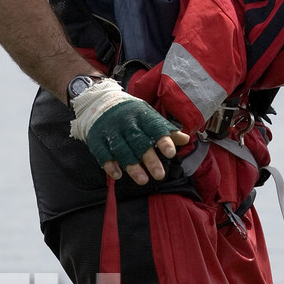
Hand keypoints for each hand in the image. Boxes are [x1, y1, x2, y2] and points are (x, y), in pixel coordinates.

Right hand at [68, 78, 190, 184]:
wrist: (99, 102)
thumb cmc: (131, 114)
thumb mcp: (149, 117)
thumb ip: (166, 130)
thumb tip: (186, 139)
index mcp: (142, 115)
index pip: (155, 128)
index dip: (163, 140)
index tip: (171, 153)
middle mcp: (127, 122)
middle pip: (139, 142)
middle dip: (150, 159)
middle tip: (160, 175)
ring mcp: (111, 130)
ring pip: (122, 150)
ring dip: (132, 166)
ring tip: (143, 180)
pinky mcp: (97, 139)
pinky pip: (103, 153)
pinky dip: (110, 165)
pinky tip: (118, 175)